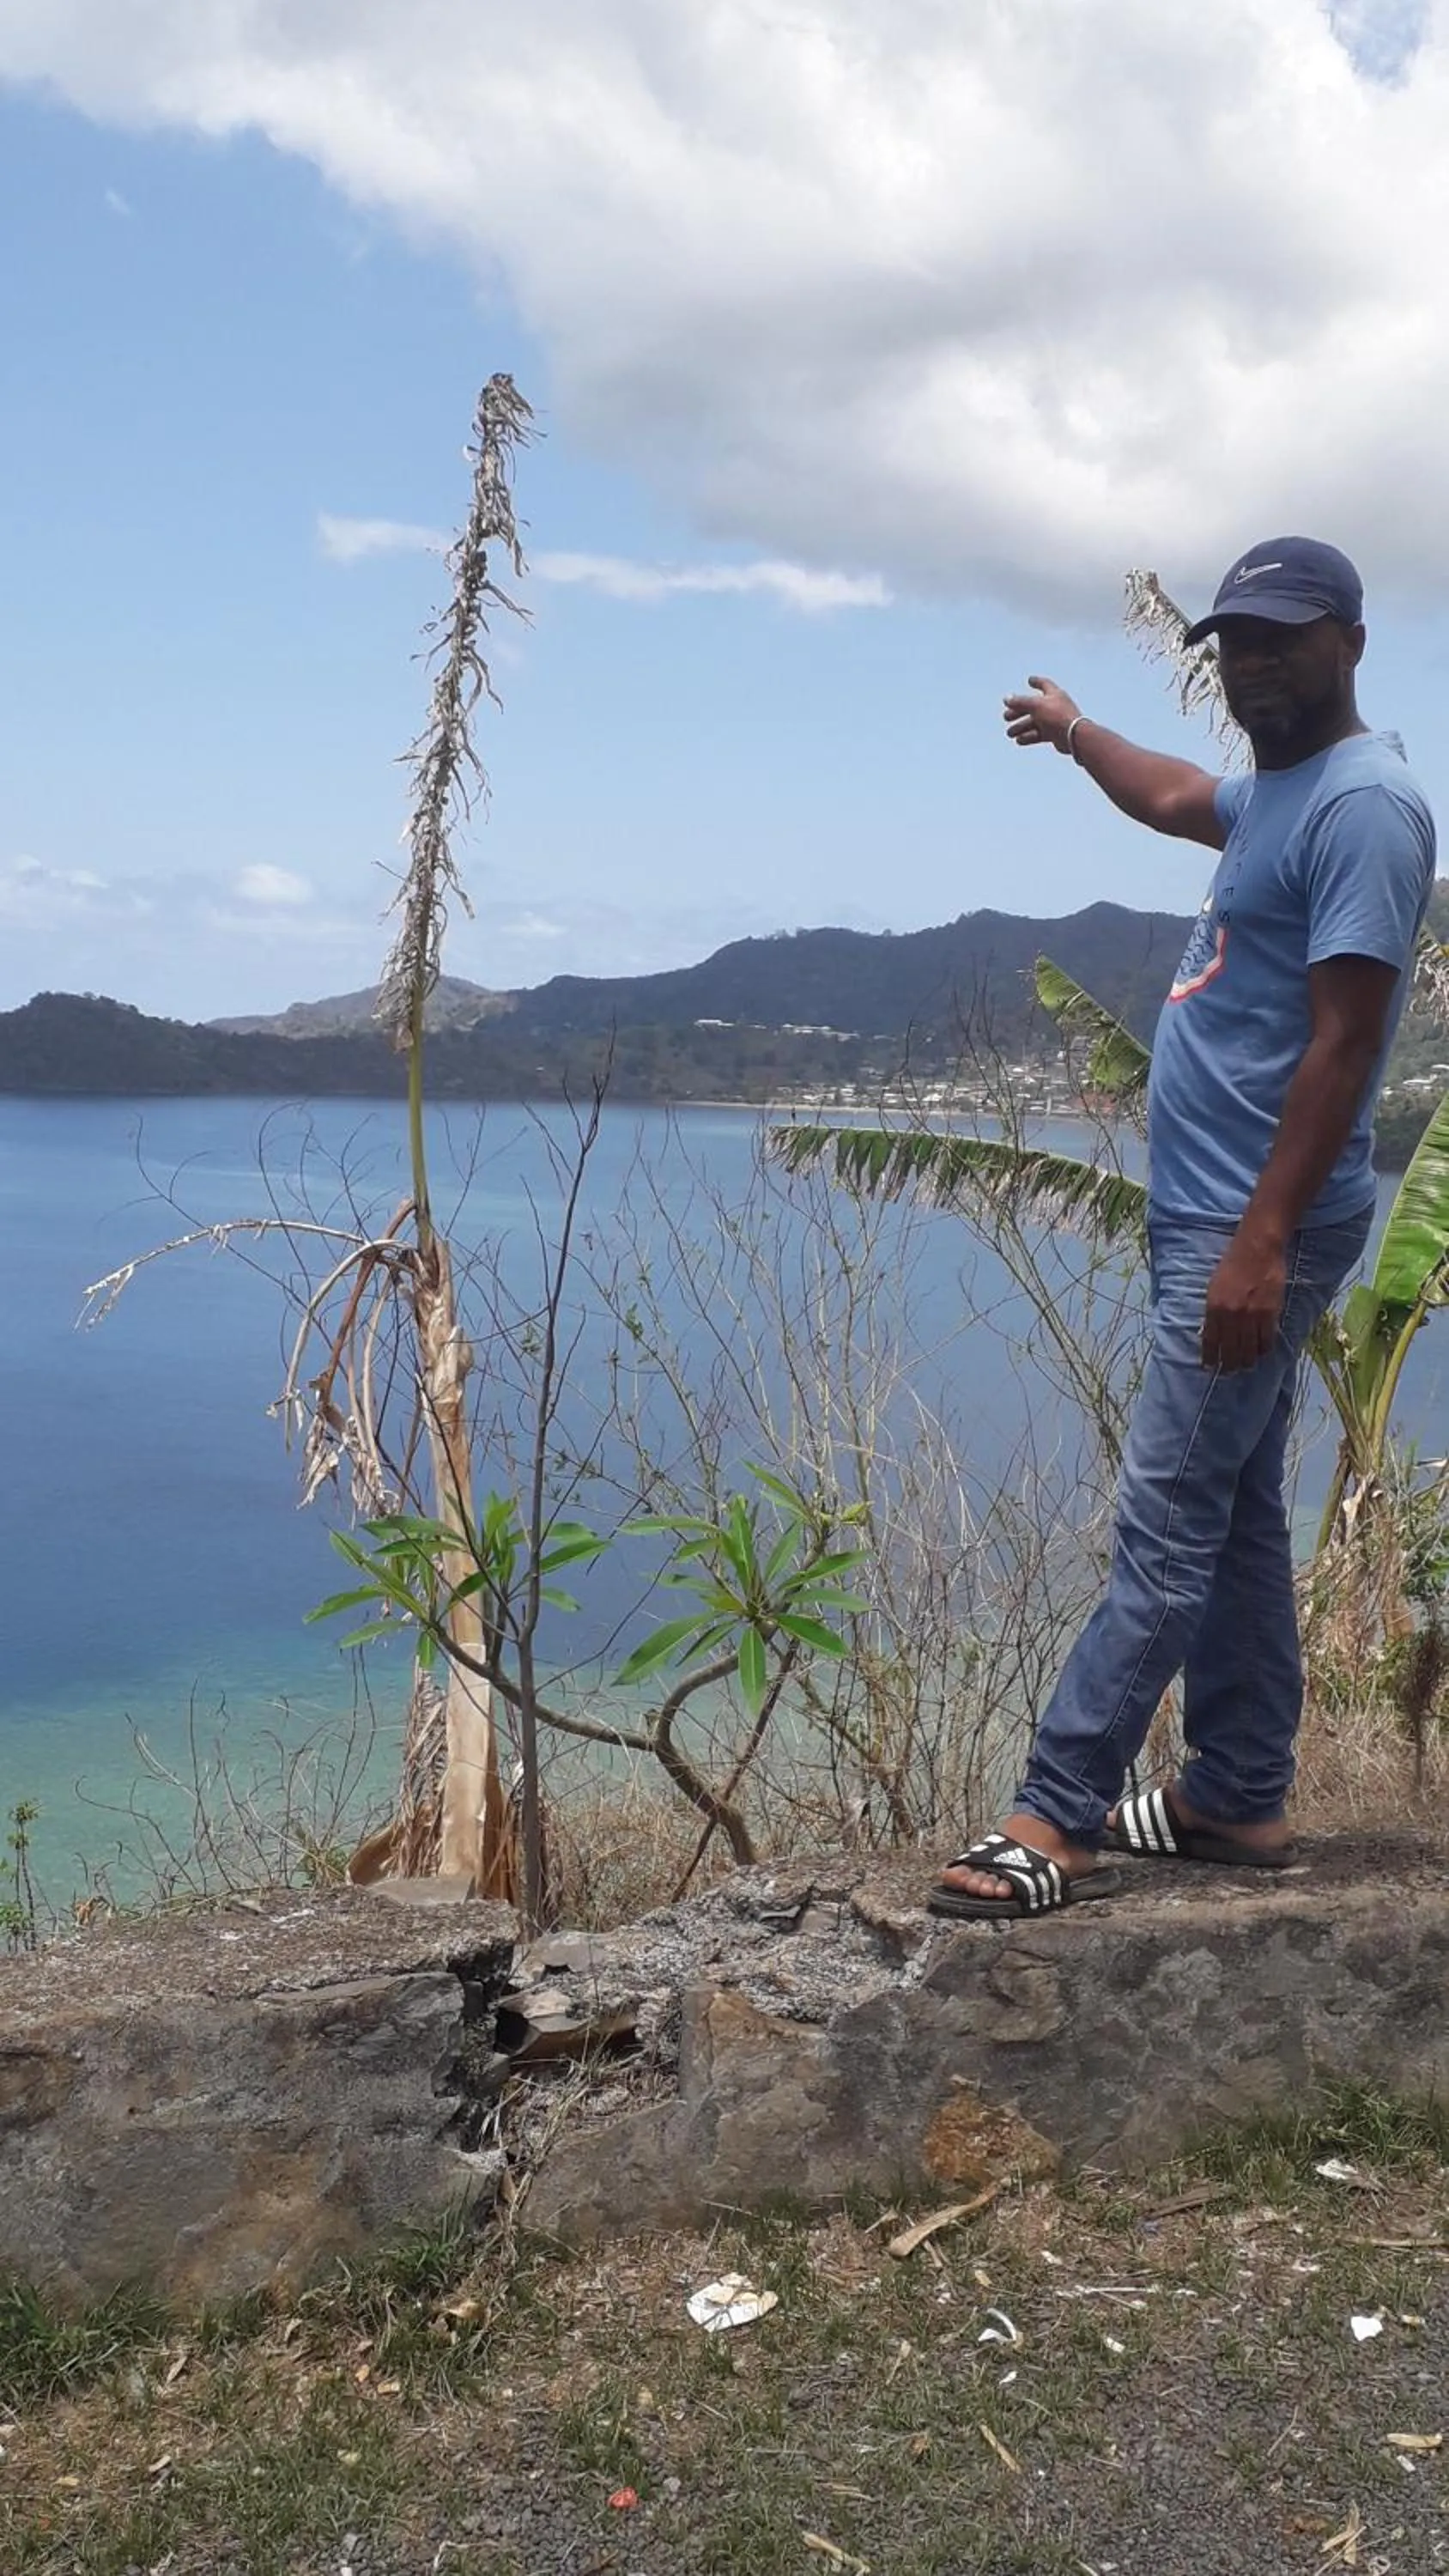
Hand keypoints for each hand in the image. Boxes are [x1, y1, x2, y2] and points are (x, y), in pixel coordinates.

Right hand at [1003, 675, 1080, 753]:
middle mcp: (1055, 706)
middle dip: (1019, 711)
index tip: (1030, 680)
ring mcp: (1055, 720)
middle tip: (1006, 716)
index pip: (1044, 684)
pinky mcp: (1055, 734)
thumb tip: (1006, 698)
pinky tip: (1019, 740)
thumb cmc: (1057, 716)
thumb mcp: (1035, 705)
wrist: (1073, 736)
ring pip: (1035, 723)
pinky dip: (1029, 737)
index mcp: (1054, 694)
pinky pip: (1039, 734)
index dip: (1037, 681)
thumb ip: (1020, 701)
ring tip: (1010, 733)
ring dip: (1021, 727)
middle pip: (1033, 707)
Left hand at [1201, 1227, 1287, 1371]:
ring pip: (1249, 1350)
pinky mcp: (1271, 1313)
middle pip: (1230, 1350)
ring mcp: (1252, 1315)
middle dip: (1228, 1365)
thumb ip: (1214, 1310)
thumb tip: (1213, 1332)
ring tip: (1245, 1366)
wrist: (1258, 1248)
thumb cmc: (1233, 1263)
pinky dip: (1263, 1350)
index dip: (1209, 1357)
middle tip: (1228, 1372)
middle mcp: (1231, 1314)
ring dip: (1246, 1361)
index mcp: (1214, 1307)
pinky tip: (1261, 1352)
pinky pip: (1267, 1341)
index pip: (1210, 1340)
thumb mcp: (1214, 1286)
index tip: (1209, 1367)